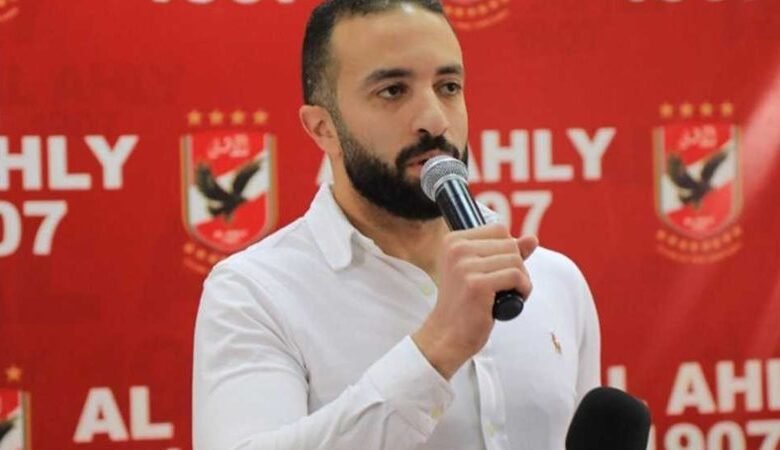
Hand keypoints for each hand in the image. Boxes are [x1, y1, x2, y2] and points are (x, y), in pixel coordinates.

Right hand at [412, 224, 536, 378]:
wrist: (447, 335)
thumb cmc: (466, 304)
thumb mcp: (482, 271)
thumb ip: (506, 253)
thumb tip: (532, 238)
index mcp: (453, 240)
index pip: (499, 229)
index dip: (507, 250)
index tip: (498, 271)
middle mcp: (457, 249)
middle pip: (510, 243)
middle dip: (516, 266)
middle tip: (504, 287)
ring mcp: (465, 266)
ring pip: (516, 259)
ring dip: (521, 280)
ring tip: (507, 295)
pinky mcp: (477, 284)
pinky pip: (516, 276)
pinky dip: (523, 290)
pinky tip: (511, 302)